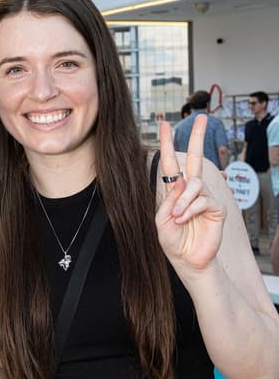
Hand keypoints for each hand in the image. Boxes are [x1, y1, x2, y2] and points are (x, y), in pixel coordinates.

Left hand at [156, 116, 225, 269]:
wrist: (188, 261)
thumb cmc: (173, 242)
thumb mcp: (162, 220)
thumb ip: (169, 200)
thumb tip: (180, 181)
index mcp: (175, 191)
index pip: (172, 164)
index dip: (168, 145)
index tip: (165, 125)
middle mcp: (191, 190)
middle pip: (196, 158)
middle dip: (198, 137)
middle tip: (202, 117)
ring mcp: (205, 198)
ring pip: (194, 184)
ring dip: (183, 201)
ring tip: (178, 217)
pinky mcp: (216, 208)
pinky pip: (203, 200)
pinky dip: (191, 209)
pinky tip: (186, 219)